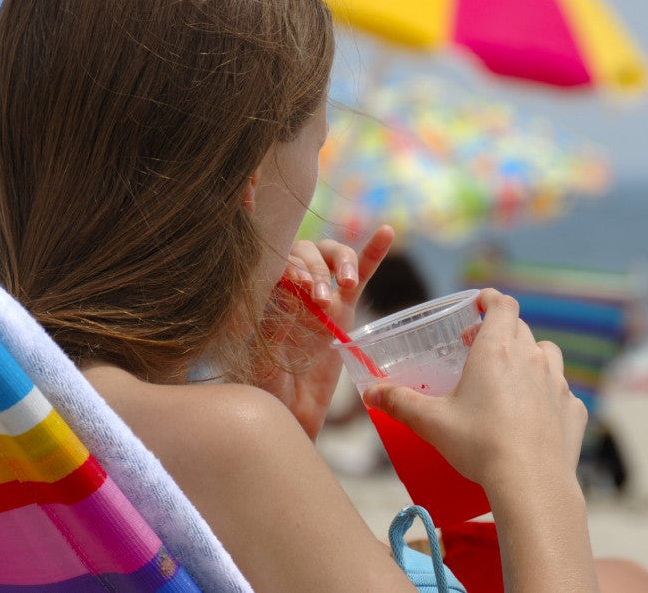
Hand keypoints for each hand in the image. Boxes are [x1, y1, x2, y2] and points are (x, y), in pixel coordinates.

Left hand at [257, 226, 395, 439]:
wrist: (289, 416)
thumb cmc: (265, 391)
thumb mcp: (261, 361)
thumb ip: (273, 329)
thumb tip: (288, 293)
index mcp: (266, 296)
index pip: (280, 261)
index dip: (292, 265)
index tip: (298, 285)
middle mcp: (292, 290)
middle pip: (306, 253)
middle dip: (315, 269)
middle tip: (318, 297)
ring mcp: (319, 298)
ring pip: (332, 258)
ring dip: (341, 263)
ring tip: (346, 283)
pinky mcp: (343, 311)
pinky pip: (360, 276)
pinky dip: (372, 253)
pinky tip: (386, 232)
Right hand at [363, 288, 587, 487]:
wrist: (531, 482)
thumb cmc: (479, 445)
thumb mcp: (431, 422)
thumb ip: (399, 402)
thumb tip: (372, 393)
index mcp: (496, 350)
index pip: (502, 305)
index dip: (491, 299)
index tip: (480, 303)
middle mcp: (531, 358)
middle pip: (520, 328)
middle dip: (500, 330)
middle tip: (478, 348)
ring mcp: (557, 383)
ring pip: (547, 354)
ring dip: (529, 356)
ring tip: (510, 376)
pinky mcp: (572, 410)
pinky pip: (562, 390)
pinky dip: (547, 393)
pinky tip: (534, 411)